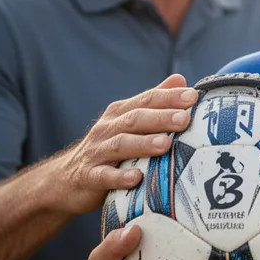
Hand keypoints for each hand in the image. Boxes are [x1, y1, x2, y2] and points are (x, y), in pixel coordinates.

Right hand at [51, 74, 196, 213]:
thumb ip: (153, 102)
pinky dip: (119, 177)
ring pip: (121, 145)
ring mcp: (97, 152)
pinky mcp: (89, 176)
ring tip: (166, 144)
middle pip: (135, 119)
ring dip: (143, 144)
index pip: (147, 100)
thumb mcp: (128, 121)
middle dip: (161, 118)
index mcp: (120, 113)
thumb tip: (181, 80)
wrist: (65, 179)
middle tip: (184, 119)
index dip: (169, 97)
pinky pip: (103, 176)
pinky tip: (136, 178)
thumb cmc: (108, 147)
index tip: (193, 96)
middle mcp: (107, 129)